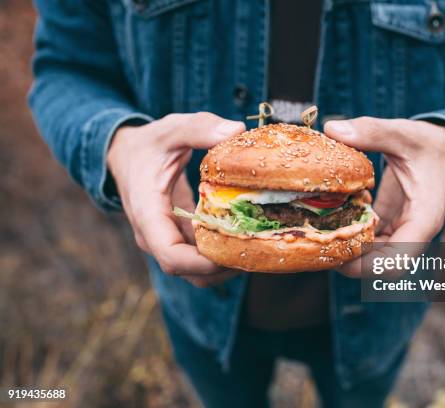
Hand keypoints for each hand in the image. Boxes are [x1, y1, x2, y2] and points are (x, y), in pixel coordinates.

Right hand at [107, 112, 245, 286]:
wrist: (126, 155)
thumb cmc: (148, 144)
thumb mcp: (171, 130)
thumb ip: (200, 128)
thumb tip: (236, 130)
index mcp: (148, 215)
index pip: (171, 256)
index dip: (203, 263)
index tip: (235, 252)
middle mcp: (156, 236)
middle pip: (190, 272)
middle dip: (224, 267)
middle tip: (259, 248)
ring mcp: (168, 240)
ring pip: (197, 271)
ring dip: (227, 265)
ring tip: (258, 245)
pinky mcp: (180, 238)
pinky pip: (201, 258)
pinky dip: (224, 254)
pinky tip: (248, 237)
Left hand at [324, 117, 444, 277]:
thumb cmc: (431, 142)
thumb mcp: (403, 133)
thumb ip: (371, 131)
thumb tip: (332, 128)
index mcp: (424, 219)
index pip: (398, 259)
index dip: (367, 266)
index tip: (338, 257)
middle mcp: (413, 231)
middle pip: (382, 265)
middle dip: (351, 262)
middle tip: (317, 247)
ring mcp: (402, 229)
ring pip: (375, 255)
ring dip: (349, 250)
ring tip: (318, 236)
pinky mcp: (391, 222)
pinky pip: (370, 239)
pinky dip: (352, 234)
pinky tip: (330, 220)